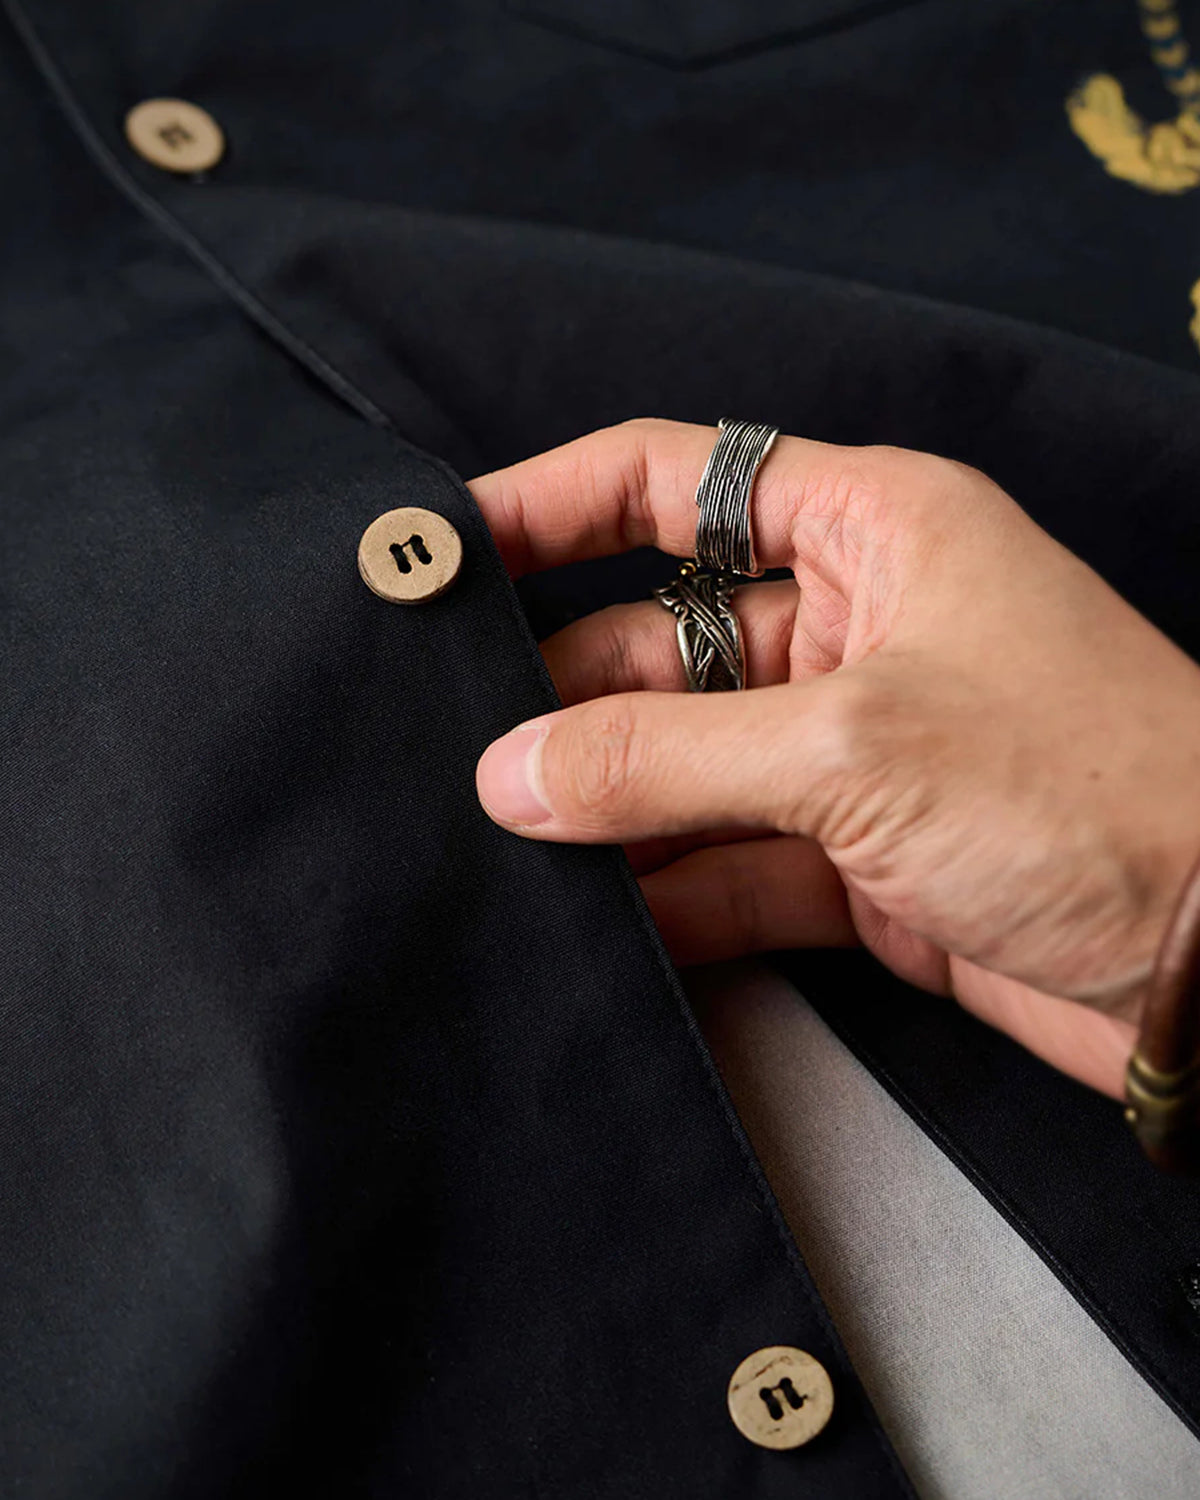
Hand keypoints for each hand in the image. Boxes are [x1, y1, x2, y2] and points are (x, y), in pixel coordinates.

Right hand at [469, 420, 1199, 1096]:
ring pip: (686, 763)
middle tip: (457, 745)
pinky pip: (727, 862)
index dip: (557, 502)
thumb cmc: (1088, 792)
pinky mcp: (859, 860)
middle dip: (565, 695)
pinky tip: (594, 920)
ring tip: (500, 842)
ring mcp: (851, 751)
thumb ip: (666, 758)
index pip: (679, 480)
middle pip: (661, 639)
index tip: (448, 544)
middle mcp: (857, 629)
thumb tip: (511, 770)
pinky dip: (665, 894)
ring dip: (606, 806)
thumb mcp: (853, 747)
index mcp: (875, 532)